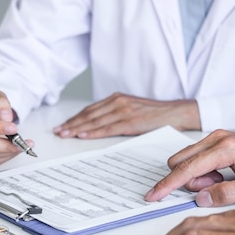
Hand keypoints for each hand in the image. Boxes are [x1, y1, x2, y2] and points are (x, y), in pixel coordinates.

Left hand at [53, 92, 200, 138]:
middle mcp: (118, 102)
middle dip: (71, 124)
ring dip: (78, 129)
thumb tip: (100, 125)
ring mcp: (124, 111)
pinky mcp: (130, 121)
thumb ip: (117, 114)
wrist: (176, 113)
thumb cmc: (156, 115)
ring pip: (95, 121)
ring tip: (65, 135)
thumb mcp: (133, 109)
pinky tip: (83, 136)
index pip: (90, 110)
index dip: (75, 118)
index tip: (63, 125)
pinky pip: (108, 128)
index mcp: (117, 98)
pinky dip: (93, 132)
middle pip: (89, 115)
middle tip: (57, 132)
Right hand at [145, 130, 234, 206]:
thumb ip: (227, 194)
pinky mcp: (215, 141)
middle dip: (190, 182)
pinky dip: (203, 173)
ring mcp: (215, 137)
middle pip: (181, 162)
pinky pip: (195, 159)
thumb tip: (200, 198)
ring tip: (224, 182)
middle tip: (216, 189)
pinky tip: (223, 176)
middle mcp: (217, 138)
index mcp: (227, 148)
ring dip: (198, 179)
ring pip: (186, 161)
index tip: (152, 195)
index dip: (168, 184)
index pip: (188, 168)